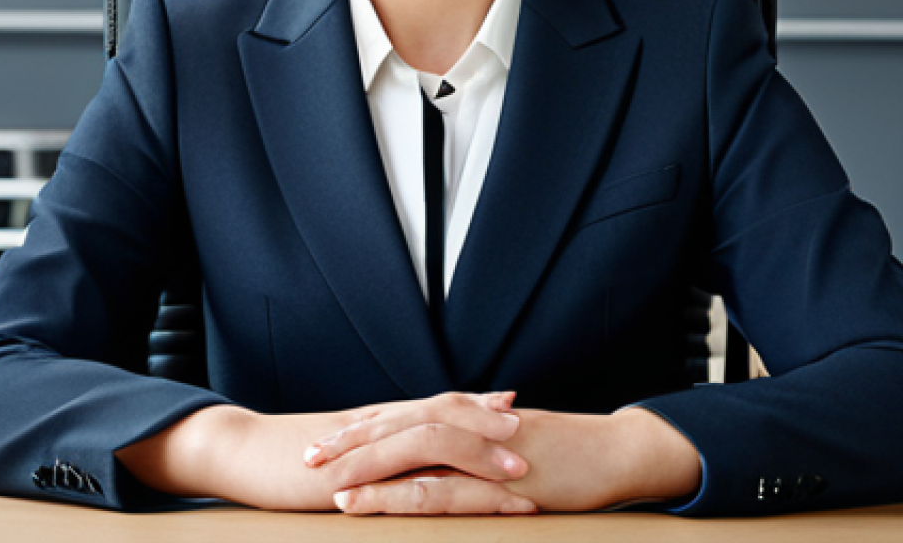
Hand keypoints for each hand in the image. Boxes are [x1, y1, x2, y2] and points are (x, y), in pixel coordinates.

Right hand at [116, 391, 525, 510]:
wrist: (240, 450)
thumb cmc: (281, 455)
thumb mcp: (334, 446)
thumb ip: (369, 445)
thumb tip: (398, 454)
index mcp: (376, 420)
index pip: (434, 405)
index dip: (474, 405)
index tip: (511, 404)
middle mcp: (379, 427)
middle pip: (443, 416)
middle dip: (489, 426)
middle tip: (533, 428)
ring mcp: (368, 450)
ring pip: (434, 444)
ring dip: (480, 457)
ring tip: (520, 470)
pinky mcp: (354, 478)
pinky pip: (406, 481)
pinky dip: (443, 489)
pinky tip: (467, 500)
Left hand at [314, 404, 700, 514]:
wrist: (616, 451)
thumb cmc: (566, 453)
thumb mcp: (511, 446)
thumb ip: (474, 448)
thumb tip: (443, 459)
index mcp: (468, 419)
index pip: (404, 419)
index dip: (363, 430)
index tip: (325, 443)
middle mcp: (468, 427)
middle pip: (397, 426)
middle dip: (350, 441)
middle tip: (307, 456)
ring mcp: (482, 451)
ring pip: (411, 451)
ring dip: (365, 465)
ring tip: (325, 481)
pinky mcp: (499, 481)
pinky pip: (440, 487)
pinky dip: (399, 493)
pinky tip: (370, 503)